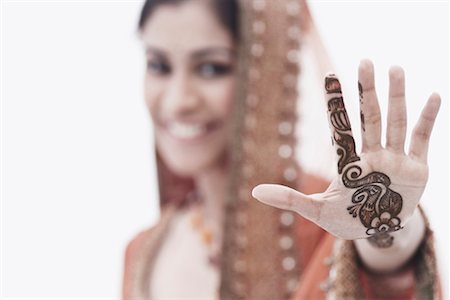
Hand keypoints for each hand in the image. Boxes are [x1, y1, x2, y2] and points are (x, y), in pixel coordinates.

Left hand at [252, 59, 439, 245]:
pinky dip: (428, 119)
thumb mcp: (316, 210)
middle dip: (367, 91)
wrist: (376, 232)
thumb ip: (289, 199)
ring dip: (396, 97)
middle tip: (364, 62)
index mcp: (349, 162)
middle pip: (369, 117)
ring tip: (395, 69)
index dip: (336, 103)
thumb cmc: (345, 219)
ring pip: (394, 121)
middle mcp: (371, 154)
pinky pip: (422, 139)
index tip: (330, 76)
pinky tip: (433, 96)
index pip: (341, 127)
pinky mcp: (417, 168)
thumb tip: (254, 192)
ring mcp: (394, 159)